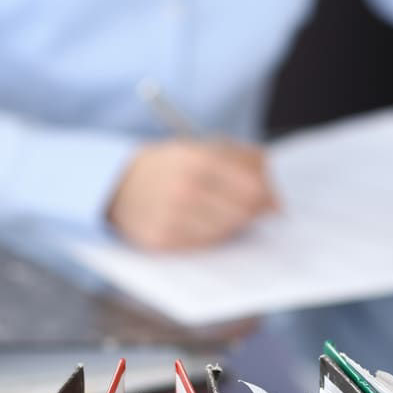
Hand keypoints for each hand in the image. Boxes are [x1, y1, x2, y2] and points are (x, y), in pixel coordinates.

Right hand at [107, 140, 278, 250]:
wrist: (116, 184)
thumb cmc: (169, 165)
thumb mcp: (202, 147)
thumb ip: (244, 159)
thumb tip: (276, 190)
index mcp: (196, 159)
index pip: (252, 187)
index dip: (269, 195)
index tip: (274, 200)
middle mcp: (183, 189)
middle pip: (243, 212)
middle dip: (254, 212)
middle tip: (253, 209)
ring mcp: (171, 217)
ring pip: (227, 231)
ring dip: (233, 224)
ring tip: (222, 212)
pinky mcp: (161, 241)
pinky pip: (205, 245)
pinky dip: (212, 236)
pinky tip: (204, 224)